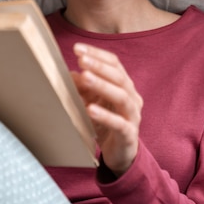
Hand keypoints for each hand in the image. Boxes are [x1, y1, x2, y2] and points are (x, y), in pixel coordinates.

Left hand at [71, 43, 142, 175]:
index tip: (78, 49)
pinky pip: (119, 123)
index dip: (97, 55)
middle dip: (99, 66)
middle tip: (81, 59)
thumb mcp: (93, 102)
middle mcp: (133, 98)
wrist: (121, 155)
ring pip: (122, 96)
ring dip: (102, 85)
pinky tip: (90, 109)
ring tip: (85, 78)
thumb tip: (70, 74)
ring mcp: (133, 116)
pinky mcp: (129, 134)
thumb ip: (84, 88)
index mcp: (125, 86)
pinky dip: (105, 115)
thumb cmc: (106, 124)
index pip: (115, 64)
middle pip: (119, 77)